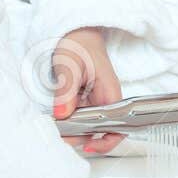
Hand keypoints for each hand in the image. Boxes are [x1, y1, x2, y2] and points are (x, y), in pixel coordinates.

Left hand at [51, 27, 125, 154]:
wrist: (75, 30)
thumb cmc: (78, 42)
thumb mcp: (69, 65)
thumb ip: (66, 91)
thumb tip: (62, 115)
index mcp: (110, 92)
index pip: (119, 126)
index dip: (106, 141)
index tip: (88, 147)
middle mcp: (106, 98)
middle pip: (102, 130)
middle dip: (83, 137)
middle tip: (62, 135)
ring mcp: (96, 99)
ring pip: (90, 124)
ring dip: (74, 129)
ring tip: (58, 127)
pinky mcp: (87, 98)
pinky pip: (82, 115)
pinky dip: (71, 120)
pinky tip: (59, 118)